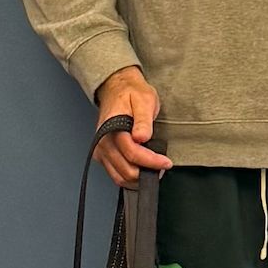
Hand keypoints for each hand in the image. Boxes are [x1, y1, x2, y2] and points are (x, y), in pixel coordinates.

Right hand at [93, 66, 170, 184]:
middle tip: (162, 165)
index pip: (132, 153)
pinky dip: (129, 177)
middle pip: (126, 169)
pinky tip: (142, 169)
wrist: (116, 89)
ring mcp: (101, 150)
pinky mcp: (102, 155)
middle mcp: (103, 141)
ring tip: (154, 169)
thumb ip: (143, 120)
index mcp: (112, 127)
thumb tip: (142, 137)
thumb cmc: (130, 93)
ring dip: (138, 178)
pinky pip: (115, 174)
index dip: (152, 161)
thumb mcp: (144, 100)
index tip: (166, 162)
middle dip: (147, 171)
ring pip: (120, 177)